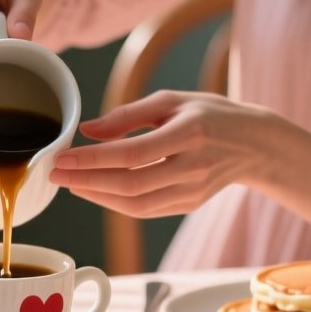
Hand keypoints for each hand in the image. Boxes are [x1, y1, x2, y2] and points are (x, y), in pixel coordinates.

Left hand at [50, 91, 286, 216]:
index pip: (132, 154)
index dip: (93, 159)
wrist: (255, 144)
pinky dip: (115, 203)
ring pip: (136, 204)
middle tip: (54, 174)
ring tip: (69, 183)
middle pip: (131, 185)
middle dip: (86, 181)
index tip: (61, 157)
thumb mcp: (172, 101)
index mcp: (189, 133)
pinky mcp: (189, 205)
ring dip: (96, 196)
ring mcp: (193, 191)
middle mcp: (192, 167)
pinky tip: (94, 190)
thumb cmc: (209, 115)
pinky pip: (145, 210)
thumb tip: (87, 130)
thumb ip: (128, 115)